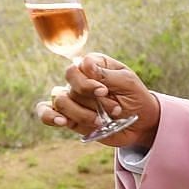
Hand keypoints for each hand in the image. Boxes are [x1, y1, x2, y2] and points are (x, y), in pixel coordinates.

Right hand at [34, 53, 158, 150]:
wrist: (141, 123)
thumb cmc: (136, 97)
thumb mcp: (128, 83)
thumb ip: (106, 74)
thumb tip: (84, 64)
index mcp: (93, 65)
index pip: (76, 67)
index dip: (87, 82)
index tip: (104, 91)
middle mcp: (79, 80)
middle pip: (69, 85)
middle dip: (90, 100)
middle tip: (113, 109)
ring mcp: (73, 98)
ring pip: (61, 102)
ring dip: (82, 114)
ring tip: (101, 122)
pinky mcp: (69, 117)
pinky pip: (46, 113)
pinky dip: (49, 117)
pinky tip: (62, 122)